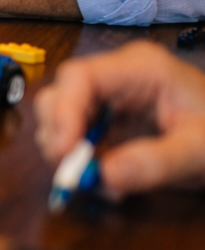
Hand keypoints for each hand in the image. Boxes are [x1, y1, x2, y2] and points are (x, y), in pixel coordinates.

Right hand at [34, 41, 204, 197]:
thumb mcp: (197, 150)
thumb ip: (154, 162)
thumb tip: (102, 177)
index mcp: (141, 68)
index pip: (80, 77)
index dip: (63, 113)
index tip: (63, 152)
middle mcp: (117, 76)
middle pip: (62, 94)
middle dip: (58, 134)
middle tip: (70, 171)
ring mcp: (111, 97)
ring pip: (62, 115)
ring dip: (68, 151)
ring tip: (94, 180)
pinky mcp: (109, 119)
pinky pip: (79, 136)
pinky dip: (82, 161)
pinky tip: (104, 180)